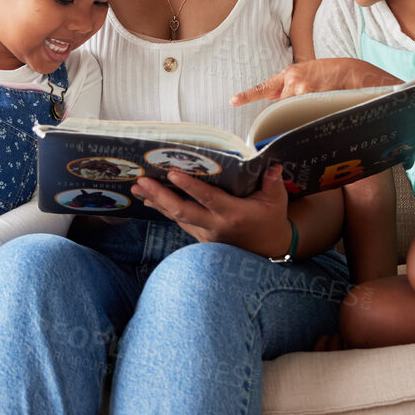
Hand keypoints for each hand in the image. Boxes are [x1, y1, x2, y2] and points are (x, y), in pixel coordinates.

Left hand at [132, 164, 295, 256]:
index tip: (173, 173)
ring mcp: (205, 234)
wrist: (268, 249)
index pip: (207, 199)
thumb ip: (272, 182)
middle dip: (160, 196)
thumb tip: (271, 166)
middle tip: (142, 181)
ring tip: (137, 188)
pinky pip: (179, 222)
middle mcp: (215, 225)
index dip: (189, 187)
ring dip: (156, 202)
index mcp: (233, 214)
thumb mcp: (276, 201)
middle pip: (182, 211)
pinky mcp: (200, 237)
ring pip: (176, 217)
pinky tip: (150, 199)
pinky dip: (164, 210)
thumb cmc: (270, 220)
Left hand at [231, 57, 400, 103]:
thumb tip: (276, 98)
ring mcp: (302, 91)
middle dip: (289, 112)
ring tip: (317, 105)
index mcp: (290, 73)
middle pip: (280, 106)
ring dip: (300, 115)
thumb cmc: (332, 74)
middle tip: (302, 110)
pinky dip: (308, 117)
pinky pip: (303, 116)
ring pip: (291, 113)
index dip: (248, 95)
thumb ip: (291, 85)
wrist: (353, 71)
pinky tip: (319, 110)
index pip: (264, 87)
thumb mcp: (308, 73)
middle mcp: (293, 81)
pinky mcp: (312, 100)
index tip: (233, 101)